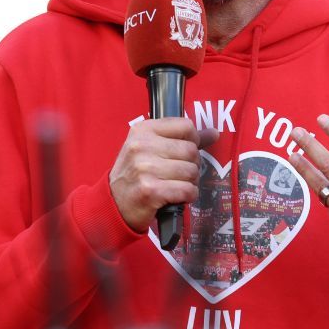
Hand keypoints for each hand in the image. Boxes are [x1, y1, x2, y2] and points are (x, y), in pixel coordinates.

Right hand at [109, 117, 217, 232]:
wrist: (114, 203)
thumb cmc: (135, 174)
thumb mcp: (149, 148)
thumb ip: (180, 139)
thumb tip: (214, 133)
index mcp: (142, 130)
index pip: (185, 126)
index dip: (192, 140)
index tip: (184, 152)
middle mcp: (141, 146)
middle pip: (191, 150)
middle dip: (192, 165)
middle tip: (179, 173)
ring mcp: (145, 168)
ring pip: (191, 171)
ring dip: (189, 182)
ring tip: (175, 185)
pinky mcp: (150, 191)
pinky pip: (187, 190)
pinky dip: (187, 196)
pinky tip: (175, 196)